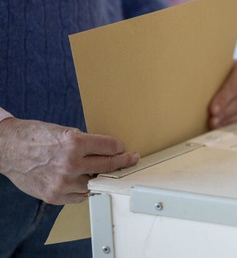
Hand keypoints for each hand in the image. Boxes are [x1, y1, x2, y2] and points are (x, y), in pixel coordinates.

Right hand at [0, 118, 138, 203]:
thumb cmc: (36, 136)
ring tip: (106, 171)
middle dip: (124, 162)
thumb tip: (109, 151)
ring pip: (96, 183)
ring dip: (102, 177)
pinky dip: (86, 188)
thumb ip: (87, 143)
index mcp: (74, 143)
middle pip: (108, 165)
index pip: (111, 147)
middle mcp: (70, 163)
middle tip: (132, 159)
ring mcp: (62, 182)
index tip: (124, 148)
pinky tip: (87, 180)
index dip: (120, 147)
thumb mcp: (65, 132)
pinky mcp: (54, 195)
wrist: (8, 149)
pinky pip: (80, 196)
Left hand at [208, 58, 236, 128]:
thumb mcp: (213, 73)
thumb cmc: (214, 77)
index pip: (236, 82)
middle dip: (226, 111)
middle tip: (213, 120)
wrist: (222, 79)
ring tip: (217, 125)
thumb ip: (211, 80)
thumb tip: (196, 94)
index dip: (224, 97)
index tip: (212, 109)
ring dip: (233, 119)